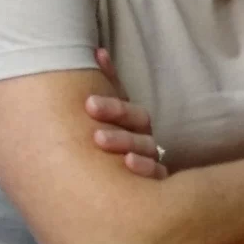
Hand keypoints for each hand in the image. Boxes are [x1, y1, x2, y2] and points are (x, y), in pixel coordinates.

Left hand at [85, 47, 169, 179]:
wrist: (117, 192)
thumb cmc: (112, 147)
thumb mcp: (110, 116)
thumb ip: (108, 85)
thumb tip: (98, 51)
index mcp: (133, 125)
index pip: (127, 109)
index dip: (110, 102)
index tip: (87, 100)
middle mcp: (144, 140)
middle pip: (137, 123)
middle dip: (115, 113)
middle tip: (90, 107)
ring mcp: (151, 162)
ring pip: (144, 146)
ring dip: (124, 140)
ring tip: (99, 138)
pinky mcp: (156, 184)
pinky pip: (155, 174)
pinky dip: (144, 167)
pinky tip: (127, 163)